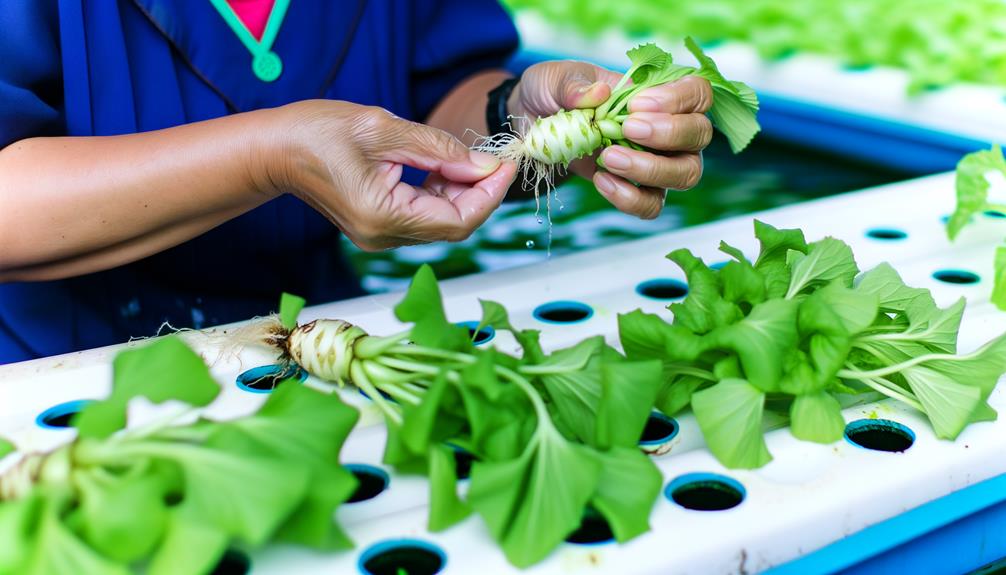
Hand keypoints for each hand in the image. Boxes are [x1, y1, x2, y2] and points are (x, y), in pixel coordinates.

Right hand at [271, 100, 516, 249]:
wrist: (274, 149)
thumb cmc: (317, 133)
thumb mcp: (384, 129)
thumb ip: (439, 149)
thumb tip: (485, 165)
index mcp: (383, 216)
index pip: (457, 221)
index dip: (489, 195)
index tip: (506, 165)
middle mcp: (383, 236)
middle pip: (453, 226)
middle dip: (480, 193)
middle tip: (495, 158)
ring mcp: (380, 236)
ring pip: (440, 223)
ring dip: (462, 193)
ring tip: (469, 158)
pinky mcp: (378, 227)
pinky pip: (423, 217)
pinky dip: (441, 194)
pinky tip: (445, 168)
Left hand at [508, 61, 712, 218]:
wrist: (531, 125)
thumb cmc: (553, 94)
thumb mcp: (554, 79)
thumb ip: (574, 84)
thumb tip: (600, 94)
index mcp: (659, 93)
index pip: (697, 93)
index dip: (677, 99)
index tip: (636, 104)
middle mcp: (669, 129)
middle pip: (700, 134)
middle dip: (669, 134)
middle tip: (626, 129)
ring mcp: (658, 162)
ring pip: (686, 173)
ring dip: (652, 169)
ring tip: (609, 158)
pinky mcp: (638, 189)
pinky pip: (652, 204)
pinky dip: (630, 198)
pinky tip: (601, 181)